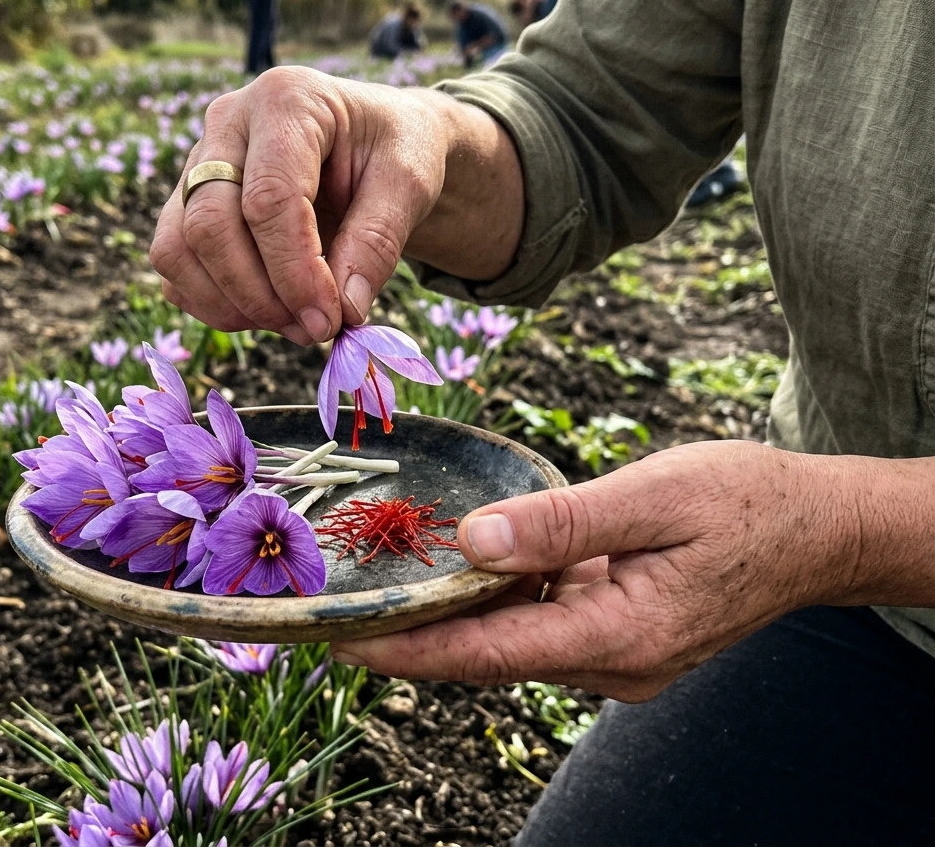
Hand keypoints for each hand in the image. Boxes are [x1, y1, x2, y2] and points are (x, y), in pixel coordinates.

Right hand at [149, 67, 522, 343]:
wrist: (374, 144)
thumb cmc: (392, 153)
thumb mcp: (410, 184)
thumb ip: (379, 241)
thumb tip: (343, 309)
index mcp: (286, 100)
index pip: (268, 199)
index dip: (295, 273)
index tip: (330, 320)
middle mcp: (227, 123)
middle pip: (209, 226)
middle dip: (259, 296)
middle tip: (314, 330)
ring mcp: (196, 164)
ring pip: (178, 250)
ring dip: (232, 307)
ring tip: (296, 324)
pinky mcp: (185, 205)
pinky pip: (175, 270)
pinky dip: (215, 305)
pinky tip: (269, 309)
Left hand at [330, 441, 863, 700]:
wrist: (816, 529)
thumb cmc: (746, 503)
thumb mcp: (655, 495)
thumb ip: (563, 524)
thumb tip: (475, 540)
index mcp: (621, 635)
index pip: (489, 652)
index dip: (410, 647)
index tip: (342, 640)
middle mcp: (612, 662)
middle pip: (490, 653)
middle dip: (415, 633)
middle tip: (341, 605)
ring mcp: (616, 654)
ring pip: (511, 638)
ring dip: (452, 613)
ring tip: (382, 580)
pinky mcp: (618, 634)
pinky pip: (540, 622)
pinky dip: (496, 598)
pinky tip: (462, 565)